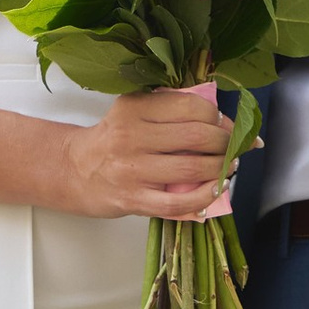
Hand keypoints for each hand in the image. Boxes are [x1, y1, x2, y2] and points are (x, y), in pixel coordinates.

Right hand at [62, 85, 234, 223]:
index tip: (228, 125)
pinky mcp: (133, 199)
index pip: (191, 106)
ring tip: (229, 167)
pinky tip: (216, 191)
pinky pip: (179, 202)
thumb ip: (169, 111)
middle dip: (226, 142)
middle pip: (198, 135)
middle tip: (235, 147)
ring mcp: (132, 169)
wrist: (74, 171)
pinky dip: (205, 197)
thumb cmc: (113, 140)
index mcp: (134, 107)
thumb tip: (224, 122)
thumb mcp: (134, 112)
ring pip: (193, 167)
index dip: (220, 117)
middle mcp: (131, 135)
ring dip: (222, 168)